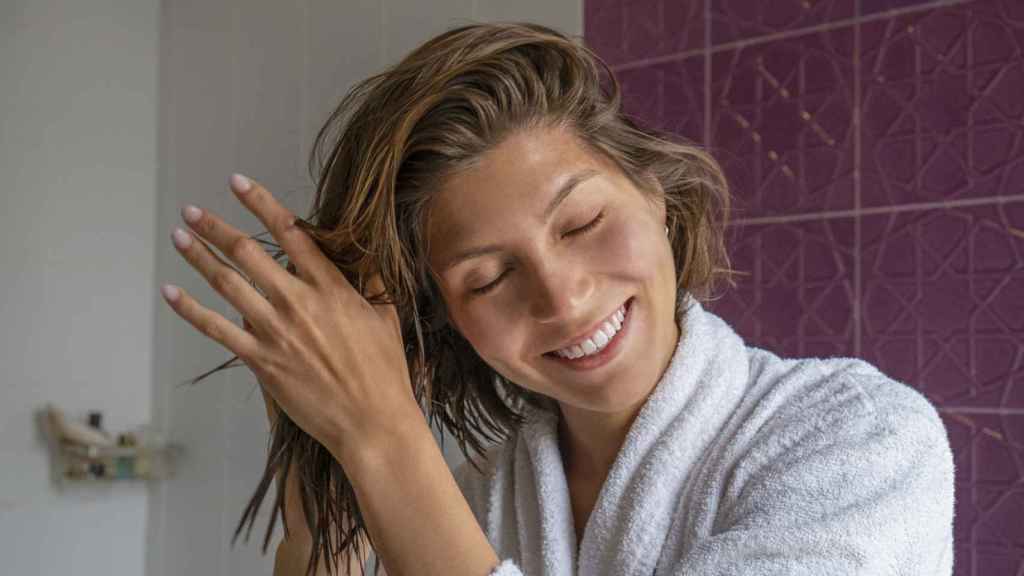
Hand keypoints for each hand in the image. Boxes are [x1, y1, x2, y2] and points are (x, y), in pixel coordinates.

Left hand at [161, 173, 420, 460]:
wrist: (371, 421)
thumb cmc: (384, 371)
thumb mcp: (386, 316)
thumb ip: (370, 279)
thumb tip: (361, 249)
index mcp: (331, 287)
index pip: (290, 233)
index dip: (260, 203)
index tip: (237, 182)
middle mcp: (298, 302)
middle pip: (248, 253)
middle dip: (215, 227)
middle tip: (192, 210)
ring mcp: (276, 331)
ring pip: (226, 284)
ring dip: (198, 257)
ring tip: (179, 237)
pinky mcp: (260, 360)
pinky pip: (216, 329)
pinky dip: (190, 309)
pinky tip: (171, 292)